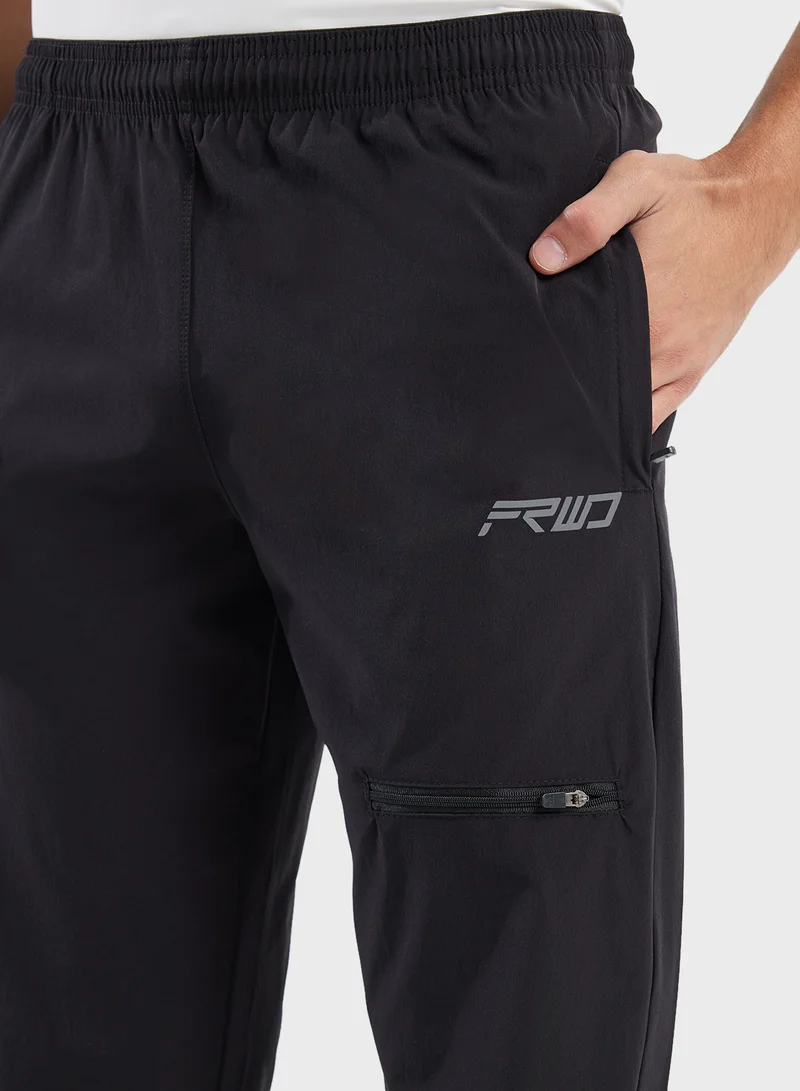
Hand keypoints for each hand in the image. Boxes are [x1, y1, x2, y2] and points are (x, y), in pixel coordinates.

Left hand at [528, 148, 798, 431]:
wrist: (755, 210)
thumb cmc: (696, 199)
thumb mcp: (637, 184)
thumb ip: (588, 217)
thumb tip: (544, 257)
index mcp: (640, 310)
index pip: (577, 359)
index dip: (547, 363)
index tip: (525, 358)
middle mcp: (661, 346)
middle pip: (598, 389)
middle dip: (568, 385)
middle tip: (538, 373)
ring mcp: (680, 363)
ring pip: (626, 407)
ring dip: (597, 402)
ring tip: (568, 387)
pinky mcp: (694, 367)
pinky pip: (656, 411)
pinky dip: (631, 414)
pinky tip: (606, 403)